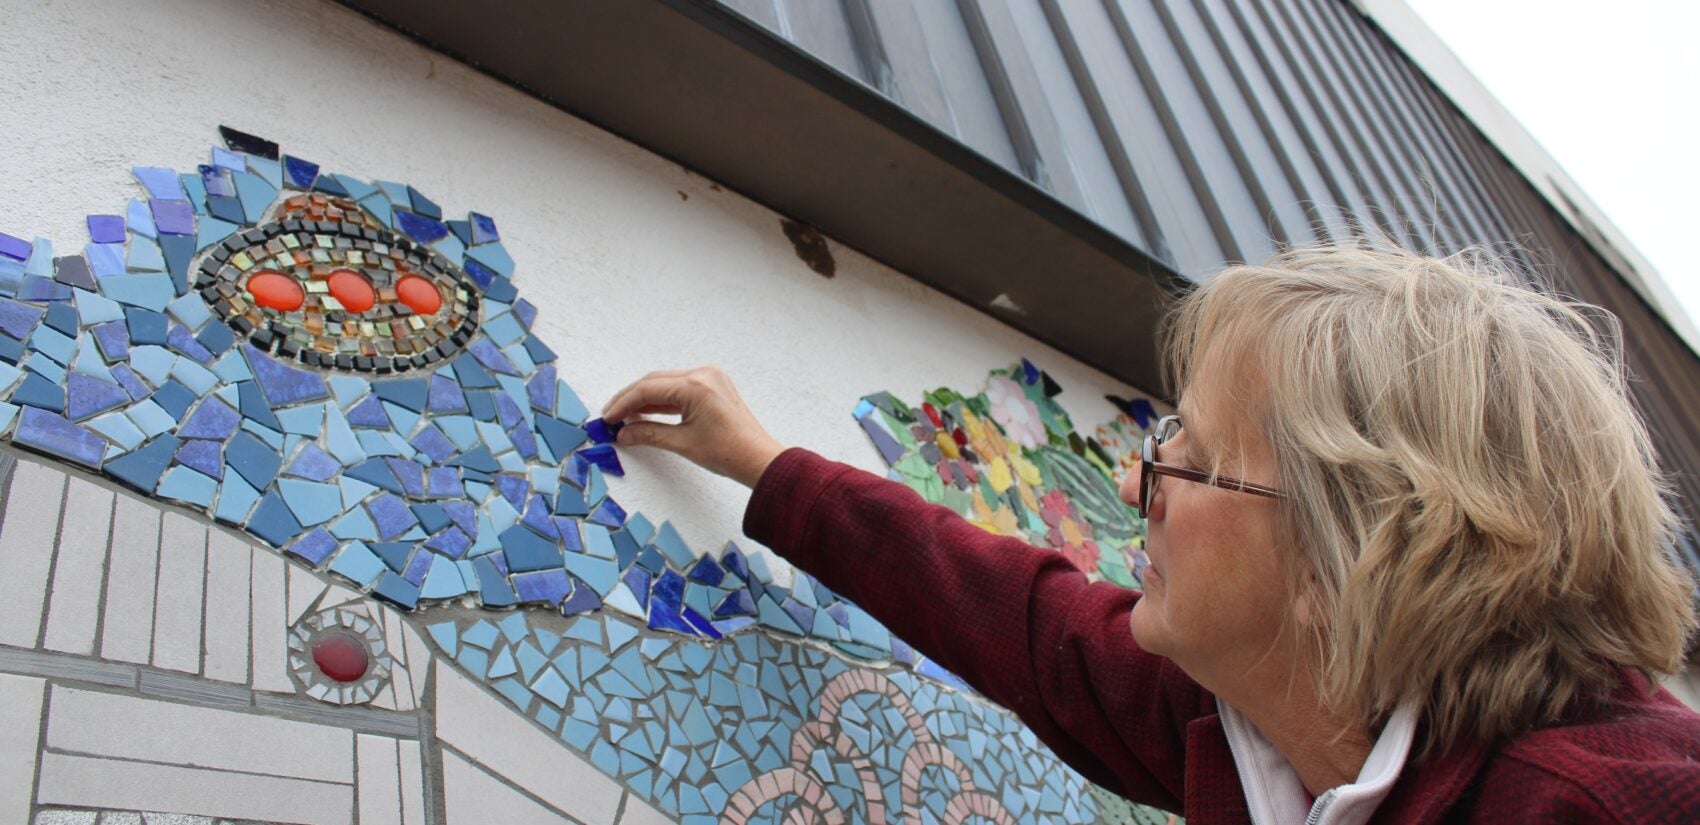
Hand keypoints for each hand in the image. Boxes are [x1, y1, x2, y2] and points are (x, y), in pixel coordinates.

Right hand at [601, 367, 786, 487]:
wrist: (759, 459)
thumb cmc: (728, 452)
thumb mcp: (682, 443)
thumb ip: (649, 434)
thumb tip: (623, 434)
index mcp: (696, 385)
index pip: (648, 389)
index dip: (623, 404)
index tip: (608, 418)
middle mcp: (703, 374)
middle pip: (655, 381)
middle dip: (630, 399)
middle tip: (611, 416)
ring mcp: (710, 378)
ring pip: (666, 383)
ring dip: (645, 399)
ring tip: (624, 416)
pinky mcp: (714, 387)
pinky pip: (680, 388)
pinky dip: (662, 400)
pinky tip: (645, 412)